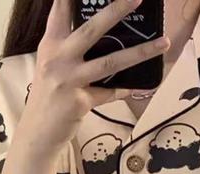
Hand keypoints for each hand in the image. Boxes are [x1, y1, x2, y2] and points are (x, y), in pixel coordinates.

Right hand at [19, 0, 170, 156]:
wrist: (35, 135)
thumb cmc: (46, 98)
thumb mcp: (49, 67)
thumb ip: (67, 47)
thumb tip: (100, 31)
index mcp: (50, 46)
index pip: (61, 10)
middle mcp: (57, 59)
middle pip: (91, 29)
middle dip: (117, 10)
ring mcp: (68, 81)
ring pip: (110, 62)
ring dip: (140, 52)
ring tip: (163, 43)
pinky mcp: (79, 102)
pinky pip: (109, 93)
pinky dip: (124, 90)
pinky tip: (138, 86)